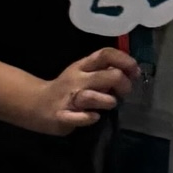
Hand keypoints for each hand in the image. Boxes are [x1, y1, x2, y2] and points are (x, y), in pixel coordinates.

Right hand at [22, 45, 137, 133]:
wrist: (37, 104)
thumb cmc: (68, 89)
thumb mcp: (84, 74)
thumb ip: (105, 72)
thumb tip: (132, 71)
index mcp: (83, 66)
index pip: (105, 54)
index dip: (124, 60)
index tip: (134, 71)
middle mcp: (77, 79)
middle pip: (105, 76)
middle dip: (123, 84)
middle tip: (124, 92)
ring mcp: (69, 98)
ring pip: (91, 96)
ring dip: (107, 101)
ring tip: (110, 104)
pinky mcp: (62, 116)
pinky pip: (78, 117)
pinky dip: (89, 118)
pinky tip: (94, 117)